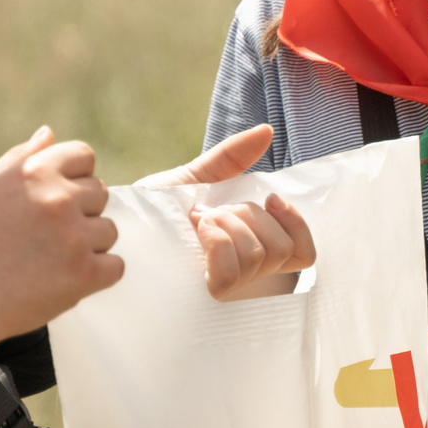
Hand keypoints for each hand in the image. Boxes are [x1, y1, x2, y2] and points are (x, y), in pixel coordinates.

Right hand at [0, 126, 119, 341]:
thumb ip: (22, 157)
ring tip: (52, 259)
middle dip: (80, 211)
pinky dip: (97, 275)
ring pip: (108, 231)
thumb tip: (49, 133)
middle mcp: (59, 198)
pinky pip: (115, 266)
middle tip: (47, 234)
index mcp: (35, 171)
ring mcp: (75, 236)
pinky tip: (66, 278)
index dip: (74, 177)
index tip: (57, 198)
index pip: (84, 156)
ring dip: (88, 244)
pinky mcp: (84, 273)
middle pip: (99, 193)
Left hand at [146, 124, 318, 300]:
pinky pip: (231, 271)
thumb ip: (233, 157)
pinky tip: (198, 231)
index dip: (296, 224)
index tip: (271, 199)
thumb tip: (267, 130)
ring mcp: (230, 291)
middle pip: (280, 248)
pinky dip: (216, 242)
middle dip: (246, 216)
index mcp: (254, 250)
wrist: (123, 225)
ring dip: (226, 225)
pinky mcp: (207, 297)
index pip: (304, 255)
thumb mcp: (199, 178)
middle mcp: (247, 277)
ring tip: (199, 221)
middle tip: (212, 212)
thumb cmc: (159, 210)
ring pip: (258, 255)